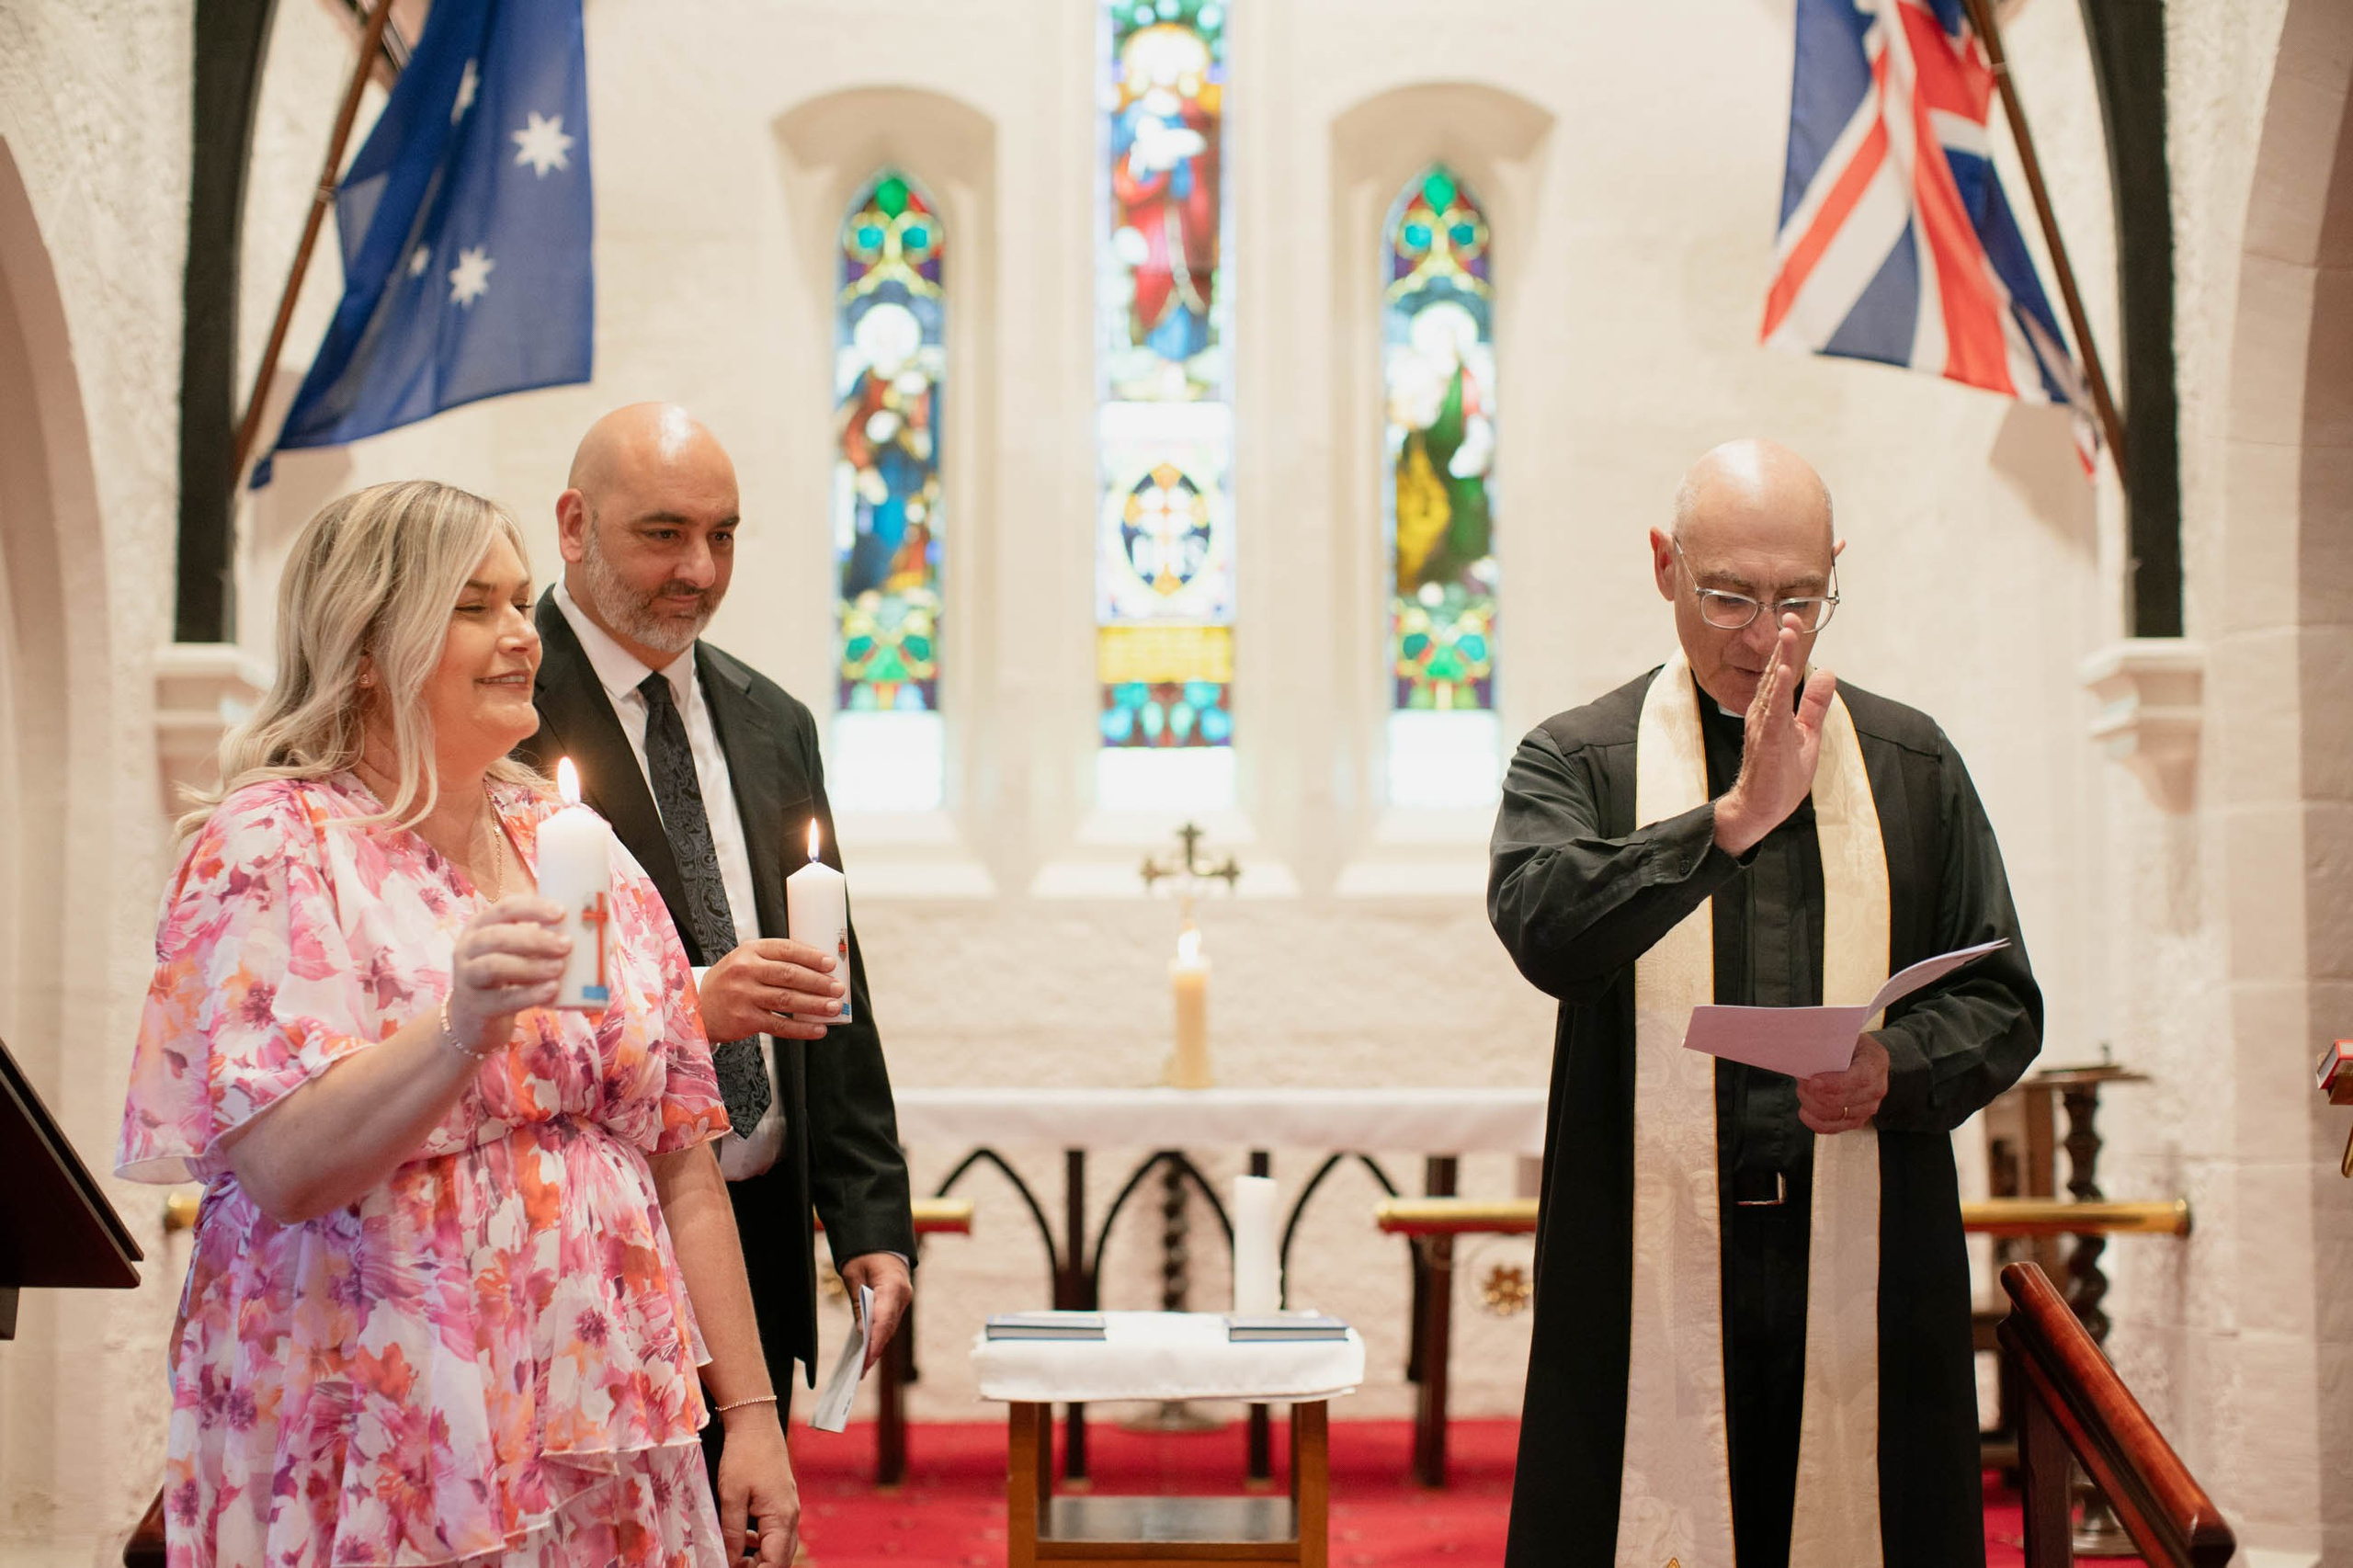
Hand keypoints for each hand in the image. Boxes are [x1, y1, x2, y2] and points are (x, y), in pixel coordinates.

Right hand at [446, 897, 568, 1051]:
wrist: (472, 1017)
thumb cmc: (505, 974)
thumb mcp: (515, 951)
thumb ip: (542, 938)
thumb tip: (596, 930)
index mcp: (481, 925)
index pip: (506, 908)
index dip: (533, 907)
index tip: (562, 912)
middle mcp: (468, 947)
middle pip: (498, 936)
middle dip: (535, 939)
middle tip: (567, 945)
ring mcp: (468, 977)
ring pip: (495, 966)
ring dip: (531, 966)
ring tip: (559, 968)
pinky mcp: (476, 1006)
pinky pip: (503, 999)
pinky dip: (530, 994)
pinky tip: (551, 990)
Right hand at [699, 939, 844, 1041]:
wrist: (695, 1008)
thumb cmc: (730, 982)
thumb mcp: (745, 961)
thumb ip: (774, 961)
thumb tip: (819, 969)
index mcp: (750, 951)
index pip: (786, 949)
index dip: (811, 956)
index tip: (831, 963)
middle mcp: (746, 970)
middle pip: (790, 975)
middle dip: (819, 982)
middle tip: (838, 988)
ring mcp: (744, 995)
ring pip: (788, 999)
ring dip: (815, 1004)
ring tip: (834, 1007)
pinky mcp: (744, 1019)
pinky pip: (779, 1024)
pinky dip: (802, 1028)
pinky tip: (818, 1029)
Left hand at [714, 1403, 798, 1566]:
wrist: (756, 1423)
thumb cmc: (744, 1455)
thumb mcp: (732, 1496)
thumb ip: (732, 1533)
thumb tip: (729, 1561)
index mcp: (781, 1517)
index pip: (775, 1562)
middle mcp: (790, 1516)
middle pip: (781, 1558)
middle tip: (733, 1567)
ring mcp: (788, 1508)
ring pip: (779, 1546)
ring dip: (760, 1558)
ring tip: (734, 1560)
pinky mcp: (782, 1501)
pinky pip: (776, 1531)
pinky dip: (761, 1542)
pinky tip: (743, 1539)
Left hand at [838, 1251, 913, 1373]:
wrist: (882, 1239)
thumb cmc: (865, 1253)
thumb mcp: (853, 1274)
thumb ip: (858, 1302)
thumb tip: (862, 1332)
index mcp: (892, 1286)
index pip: (884, 1320)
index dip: (875, 1342)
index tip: (866, 1361)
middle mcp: (903, 1295)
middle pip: (888, 1328)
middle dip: (875, 1350)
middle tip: (860, 1371)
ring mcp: (903, 1299)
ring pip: (889, 1327)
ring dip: (877, 1345)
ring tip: (861, 1366)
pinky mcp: (899, 1301)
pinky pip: (889, 1321)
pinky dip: (879, 1334)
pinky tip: (868, 1348)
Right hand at [1714, 615, 1837, 855]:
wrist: (1762, 808)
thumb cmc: (1780, 774)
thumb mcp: (1807, 734)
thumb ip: (1814, 704)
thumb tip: (1827, 673)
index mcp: (1772, 710)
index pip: (1779, 671)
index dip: (1787, 646)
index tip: (1793, 620)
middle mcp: (1763, 712)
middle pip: (1774, 671)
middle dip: (1783, 644)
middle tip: (1790, 616)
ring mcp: (1764, 726)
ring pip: (1772, 686)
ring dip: (1779, 659)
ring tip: (1788, 634)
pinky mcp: (1767, 741)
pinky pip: (1773, 711)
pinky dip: (1778, 690)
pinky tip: (1782, 671)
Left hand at [1798, 1033, 1889, 1134]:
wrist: (1863, 1058)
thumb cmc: (1849, 1045)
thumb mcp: (1844, 1037)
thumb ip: (1830, 1046)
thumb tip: (1806, 1058)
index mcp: (1875, 1062)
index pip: (1857, 1079)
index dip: (1833, 1084)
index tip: (1812, 1080)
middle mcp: (1877, 1089)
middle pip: (1841, 1101)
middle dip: (1814, 1092)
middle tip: (1801, 1080)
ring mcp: (1868, 1107)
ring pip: (1833, 1115)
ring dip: (1811, 1103)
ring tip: (1803, 1088)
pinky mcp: (1857, 1120)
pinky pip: (1833, 1128)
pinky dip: (1815, 1121)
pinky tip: (1804, 1111)